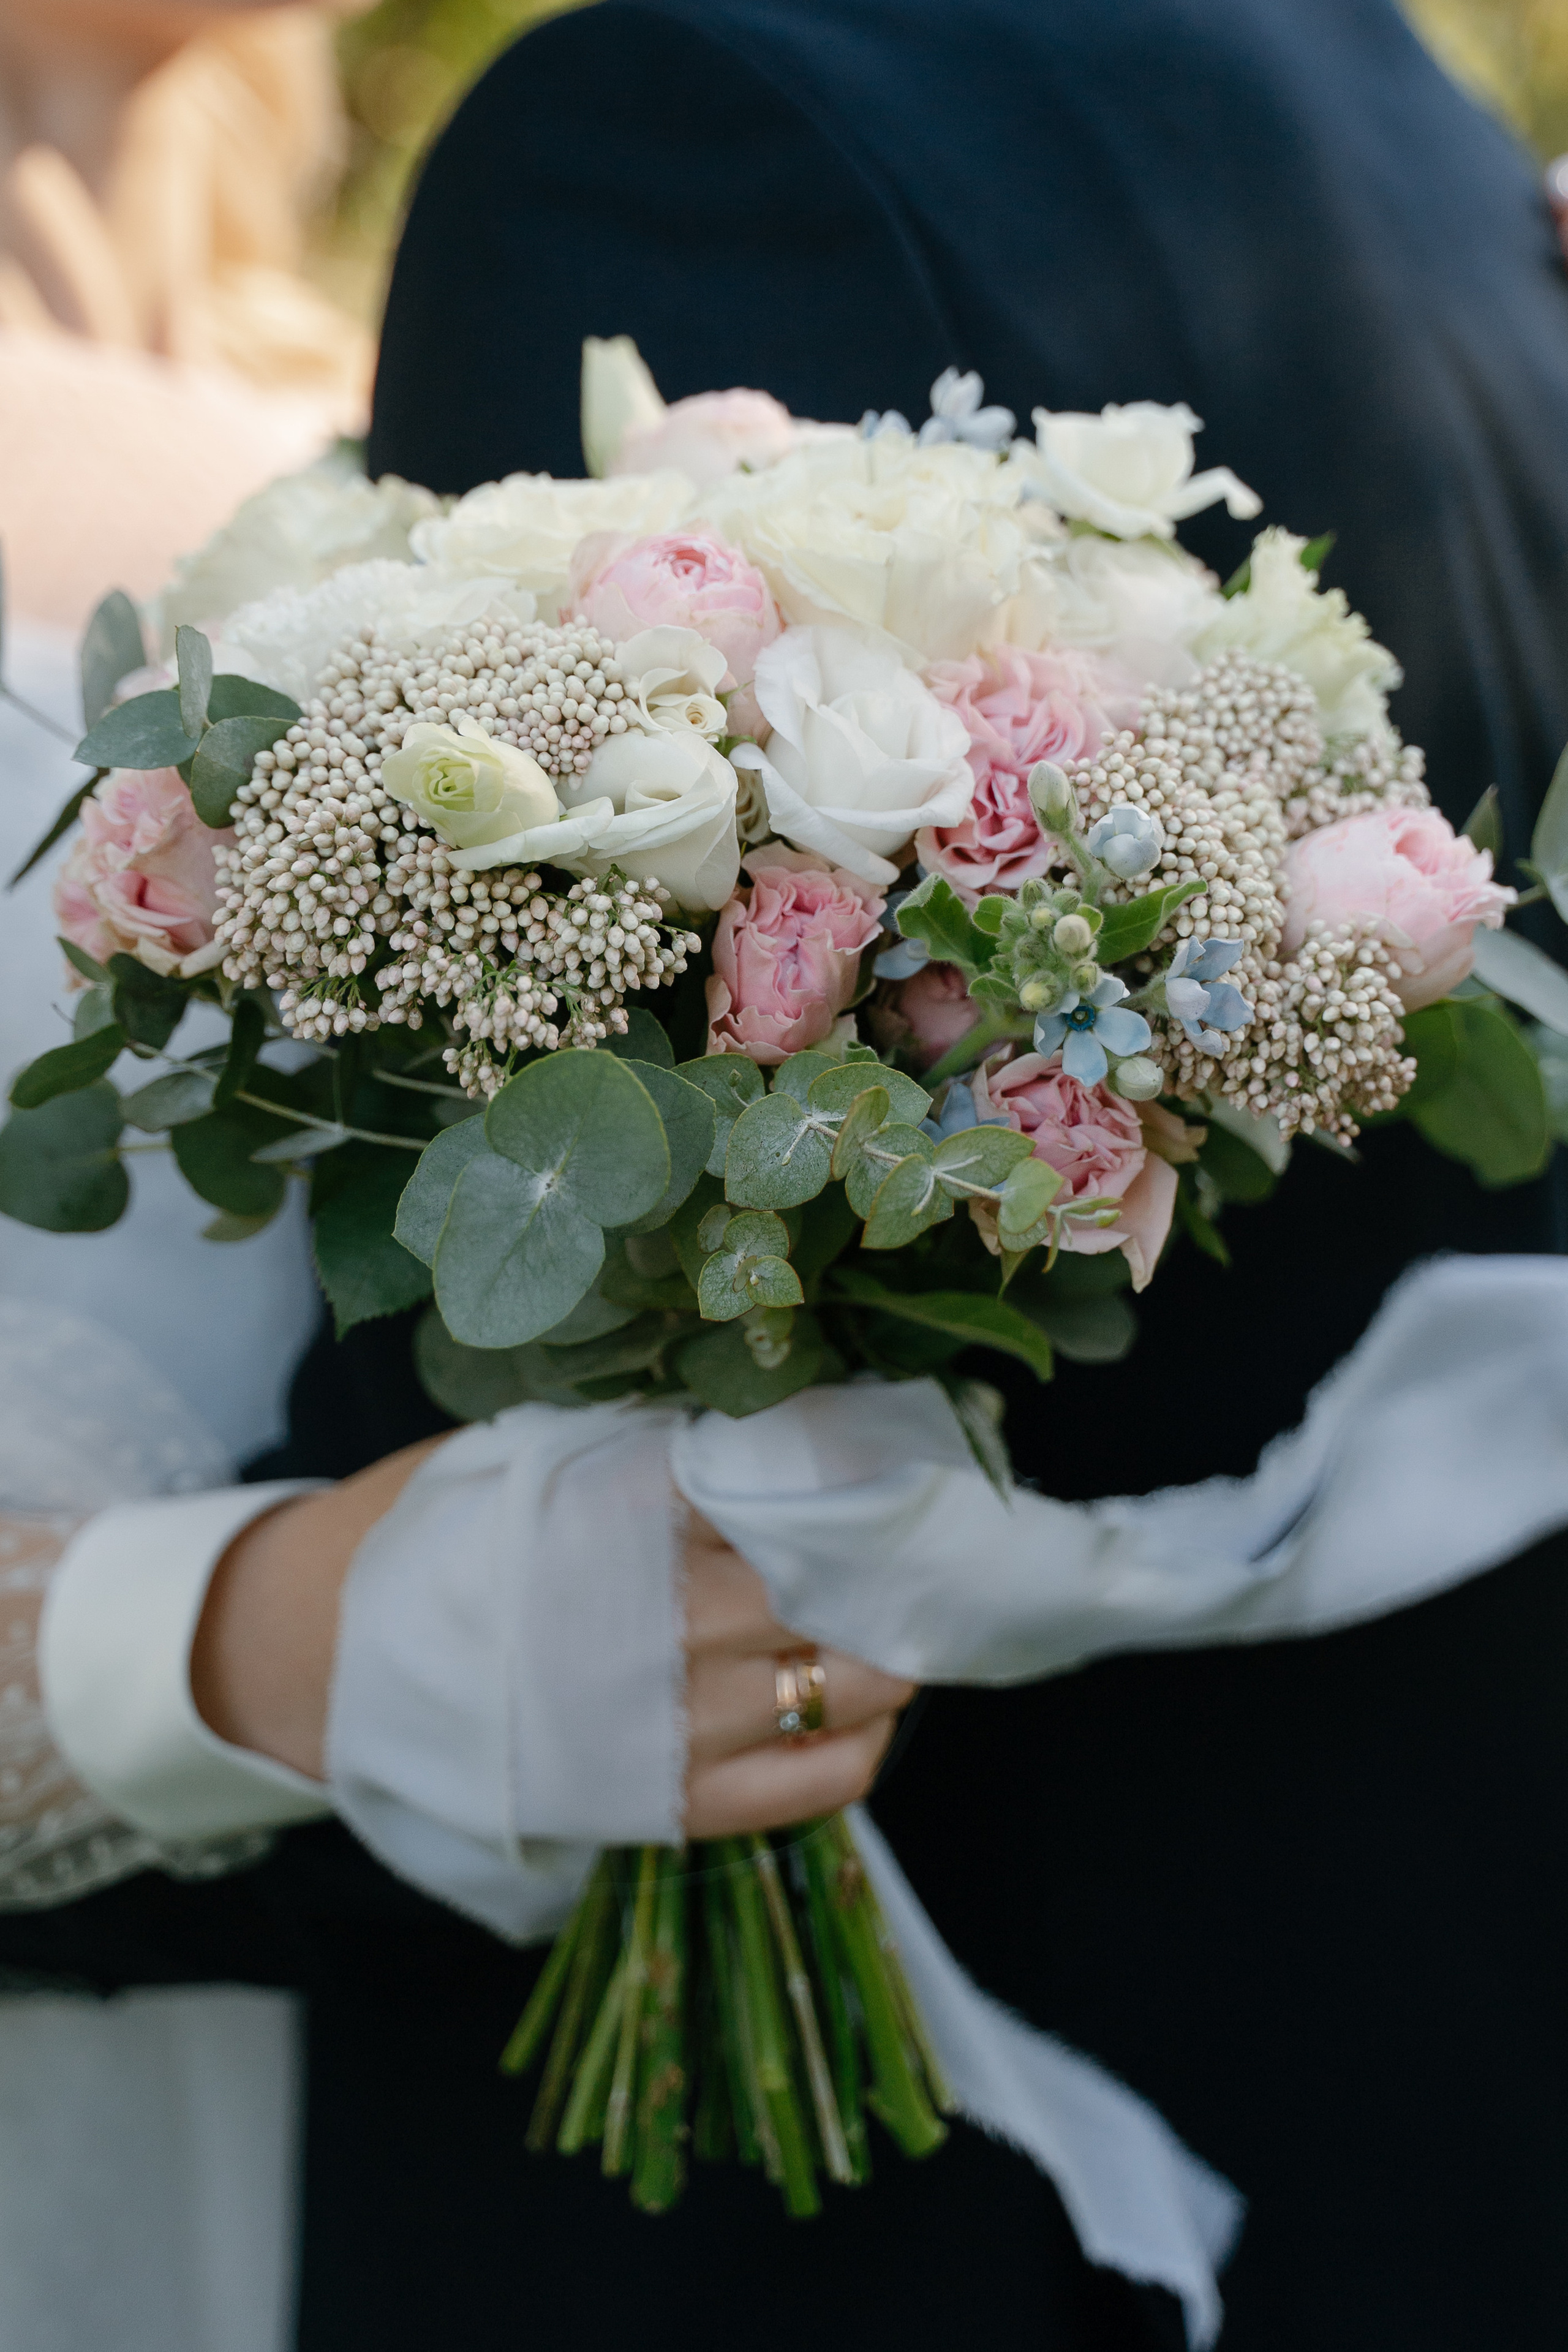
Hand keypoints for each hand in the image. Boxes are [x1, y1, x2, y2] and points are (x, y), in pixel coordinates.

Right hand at [191, 1442, 915, 1836]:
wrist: (326, 1654)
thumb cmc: (438, 1531)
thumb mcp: (530, 1450)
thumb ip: (646, 1442)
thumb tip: (774, 1423)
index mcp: (618, 1513)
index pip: (780, 1488)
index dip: (851, 1472)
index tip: (899, 1457)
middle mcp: (651, 1615)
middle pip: (828, 1586)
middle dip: (886, 1562)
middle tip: (919, 1538)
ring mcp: (661, 1718)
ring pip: (838, 1685)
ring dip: (888, 1649)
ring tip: (899, 1616)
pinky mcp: (660, 1798)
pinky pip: (809, 1785)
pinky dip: (858, 1746)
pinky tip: (863, 1706)